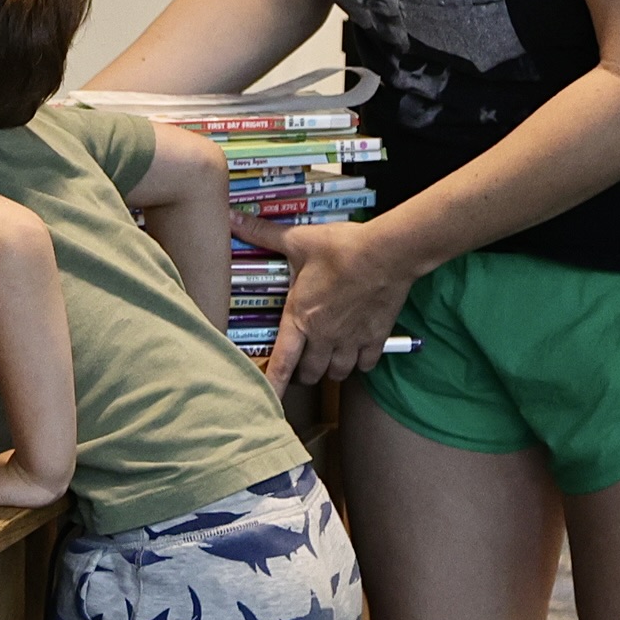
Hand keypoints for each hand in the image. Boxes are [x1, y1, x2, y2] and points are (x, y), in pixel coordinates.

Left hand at [238, 212, 415, 392]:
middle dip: (303, 374)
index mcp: (300, 318)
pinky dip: (361, 364)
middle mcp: (324, 337)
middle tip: (301, 366)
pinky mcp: (376, 338)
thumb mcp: (299, 240)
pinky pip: (366, 365)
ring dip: (330, 371)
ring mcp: (351, 340)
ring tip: (328, 362)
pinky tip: (358, 355)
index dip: (273, 385)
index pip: (282, 362)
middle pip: (310, 372)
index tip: (266, 400)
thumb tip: (233, 219)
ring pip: (338, 373)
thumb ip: (264, 234)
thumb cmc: (340, 249)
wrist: (386, 254)